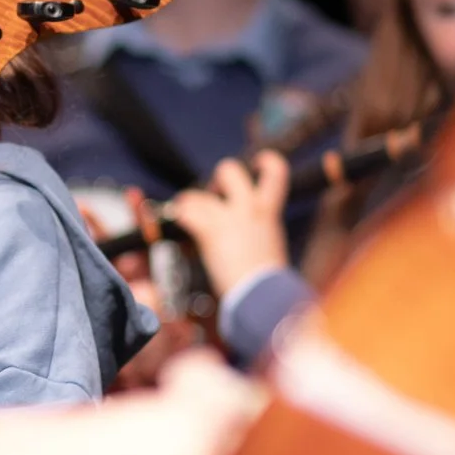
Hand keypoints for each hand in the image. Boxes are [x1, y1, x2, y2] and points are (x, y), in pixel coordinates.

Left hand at [170, 154, 290, 294]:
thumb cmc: (270, 279)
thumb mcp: (273, 247)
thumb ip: (262, 233)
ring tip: (186, 208)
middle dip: (219, 176)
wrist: (262, 293)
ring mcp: (227, 218)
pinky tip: (178, 219)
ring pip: (199, 195)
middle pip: (230, 171)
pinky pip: (187, 214)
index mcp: (269, 211)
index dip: (267, 161)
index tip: (260, 161)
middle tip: (214, 191)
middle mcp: (248, 207)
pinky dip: (179, 215)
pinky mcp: (209, 232)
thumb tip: (256, 238)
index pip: (276, 173)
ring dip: (189, 201)